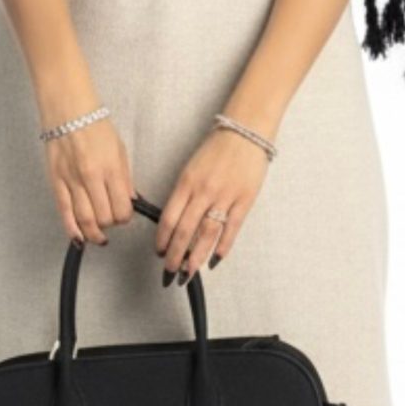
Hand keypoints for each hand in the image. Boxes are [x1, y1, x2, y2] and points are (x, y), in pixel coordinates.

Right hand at [44, 114, 136, 246]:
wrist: (68, 110)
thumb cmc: (95, 124)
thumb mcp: (120, 149)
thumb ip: (125, 177)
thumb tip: (130, 200)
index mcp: (111, 168)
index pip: (122, 208)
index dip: (125, 217)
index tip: (124, 215)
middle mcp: (92, 177)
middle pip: (104, 218)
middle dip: (110, 225)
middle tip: (111, 221)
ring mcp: (72, 180)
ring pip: (84, 220)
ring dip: (93, 233)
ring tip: (98, 236)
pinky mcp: (56, 181)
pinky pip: (64, 212)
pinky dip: (72, 229)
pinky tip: (79, 237)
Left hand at [157, 127, 269, 282]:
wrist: (245, 132)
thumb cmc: (217, 149)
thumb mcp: (191, 168)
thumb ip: (183, 194)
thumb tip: (174, 222)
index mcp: (187, 183)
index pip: (169, 218)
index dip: (163, 240)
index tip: (159, 253)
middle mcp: (203, 192)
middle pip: (185, 231)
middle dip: (175, 256)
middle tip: (170, 272)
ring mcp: (225, 197)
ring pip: (206, 235)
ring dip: (196, 257)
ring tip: (189, 272)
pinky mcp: (244, 201)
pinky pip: (231, 229)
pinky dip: (223, 247)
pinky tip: (215, 260)